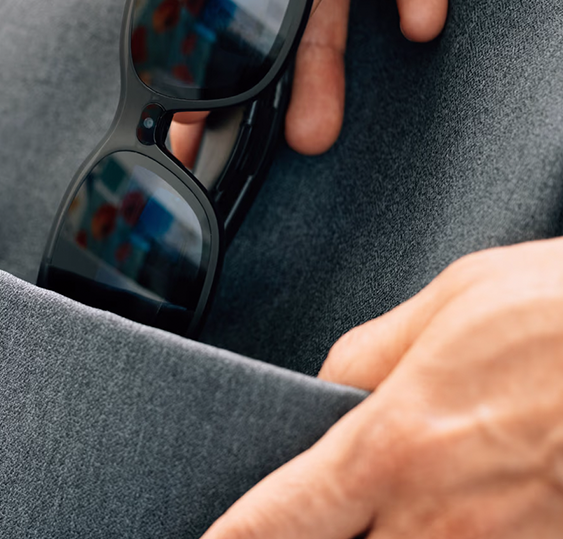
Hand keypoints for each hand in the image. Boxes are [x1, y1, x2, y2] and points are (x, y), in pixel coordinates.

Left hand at [201, 238, 562, 536]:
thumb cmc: (561, 309)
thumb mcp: (445, 302)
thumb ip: (368, 356)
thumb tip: (329, 393)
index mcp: (397, 443)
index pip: (282, 516)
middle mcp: (445, 519)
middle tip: (315, 514)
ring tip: (391, 504)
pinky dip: (449, 538)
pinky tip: (450, 513)